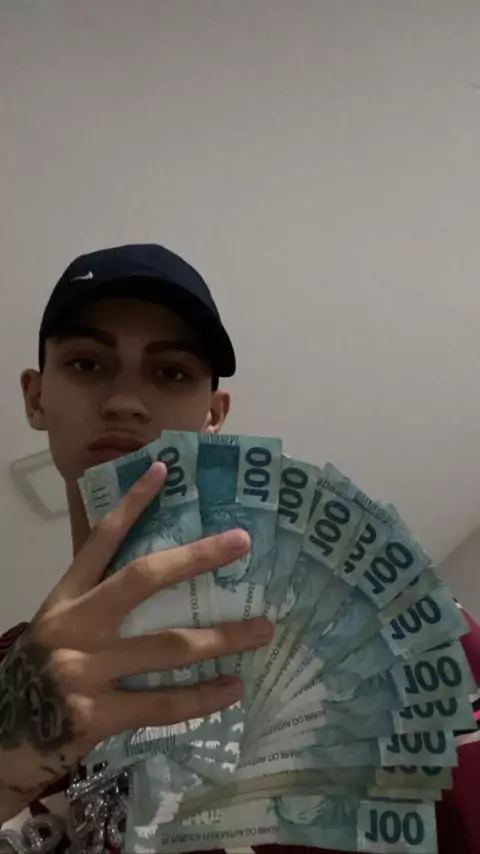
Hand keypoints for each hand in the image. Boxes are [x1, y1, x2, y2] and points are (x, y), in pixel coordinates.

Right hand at [0, 462, 272, 819]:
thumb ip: (98, 605)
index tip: (164, 471)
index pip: (100, 539)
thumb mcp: (61, 628)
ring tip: (263, 630)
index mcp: (65, 599)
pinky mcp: (96, 714)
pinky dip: (202, 698)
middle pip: (142, 579)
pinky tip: (234, 687)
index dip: (132, 504)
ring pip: (167, 646)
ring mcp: (84, 670)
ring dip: (221, 637)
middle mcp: (74, 626)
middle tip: (241, 542)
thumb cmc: (44, 675)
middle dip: (195, 557)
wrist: (6, 740)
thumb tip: (165, 579)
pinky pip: (161, 704)